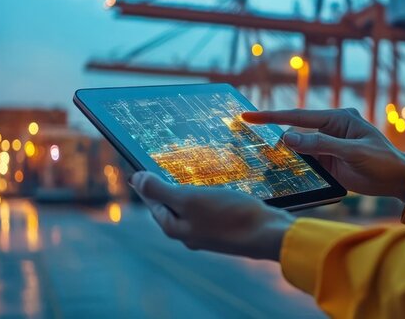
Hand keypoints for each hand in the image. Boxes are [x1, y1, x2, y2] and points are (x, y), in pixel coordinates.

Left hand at [130, 171, 294, 260]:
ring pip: (190, 210)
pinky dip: (205, 199)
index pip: (153, 203)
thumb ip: (161, 190)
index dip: (146, 184)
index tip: (140, 168)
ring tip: (186, 177)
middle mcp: (189, 235)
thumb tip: (135, 179)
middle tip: (160, 170)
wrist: (268, 234)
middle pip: (170, 208)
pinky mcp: (225, 230)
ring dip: (186, 194)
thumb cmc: (229, 215)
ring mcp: (208, 234)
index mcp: (175, 229)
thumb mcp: (190, 198)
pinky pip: (207, 212)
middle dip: (165, 190)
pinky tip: (213, 191)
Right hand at [242, 108, 404, 202]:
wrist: (399, 180)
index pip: (299, 116)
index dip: (271, 116)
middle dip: (275, 138)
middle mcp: (330, 128)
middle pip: (295, 131)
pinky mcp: (329, 161)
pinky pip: (307, 161)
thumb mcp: (352, 153)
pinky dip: (295, 166)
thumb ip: (321, 145)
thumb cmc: (382, 161)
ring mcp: (329, 145)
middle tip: (250, 143)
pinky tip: (283, 171)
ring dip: (285, 155)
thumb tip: (288, 137)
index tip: (248, 116)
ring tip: (264, 161)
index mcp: (338, 118)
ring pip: (298, 148)